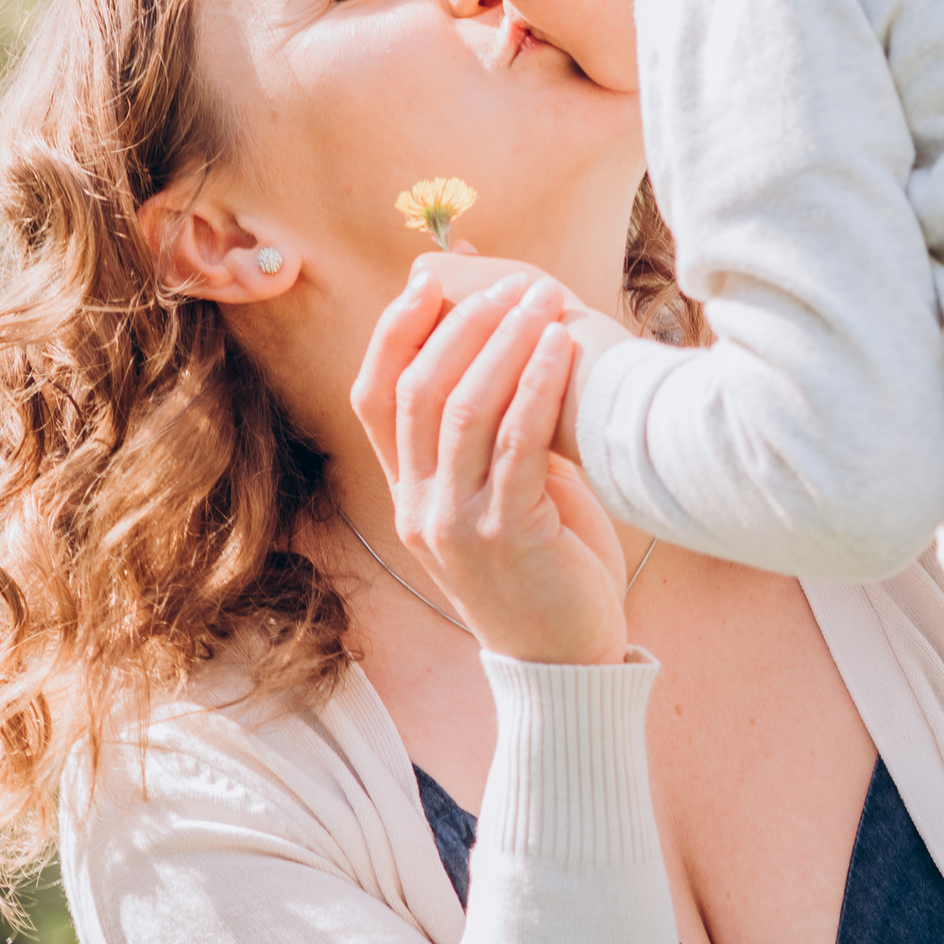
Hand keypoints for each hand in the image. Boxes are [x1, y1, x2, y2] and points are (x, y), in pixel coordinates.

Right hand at [351, 272, 634, 664]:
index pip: (374, 398)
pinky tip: (562, 347)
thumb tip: (501, 342)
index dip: (393, 334)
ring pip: (462, 411)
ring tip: (542, 300)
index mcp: (409, 495)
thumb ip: (492, 431)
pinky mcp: (505, 537)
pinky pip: (515, 446)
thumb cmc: (548, 567)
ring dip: (503, 344)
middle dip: (462, 325)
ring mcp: (456, 525)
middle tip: (510, 283)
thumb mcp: (505, 493)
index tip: (427, 280)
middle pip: (418, 392)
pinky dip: (536, 387)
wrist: (568, 664)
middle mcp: (419, 508)